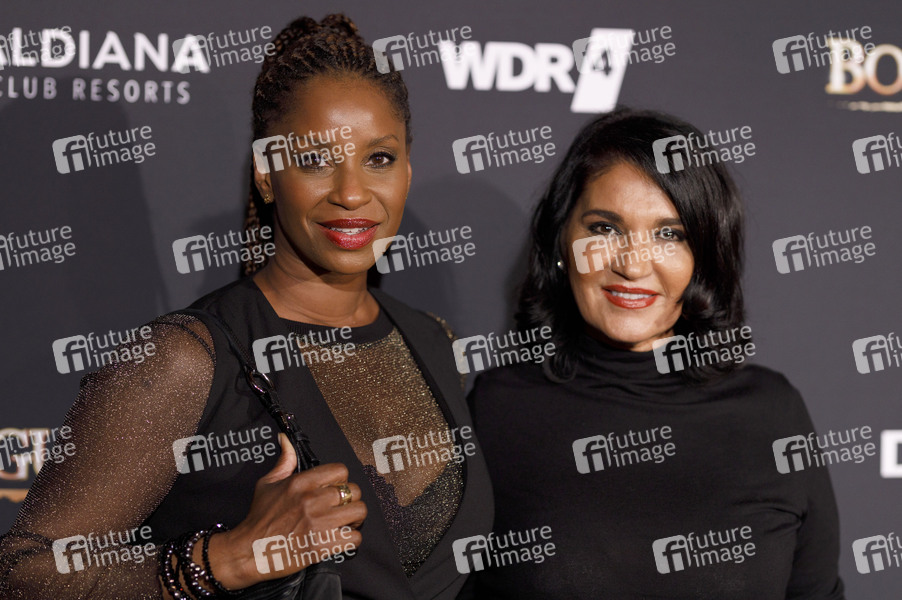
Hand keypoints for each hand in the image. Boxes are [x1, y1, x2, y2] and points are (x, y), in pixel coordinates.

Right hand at [205, 433, 365, 588]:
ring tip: (346, 522)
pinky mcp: (321, 546)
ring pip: (359, 512)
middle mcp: (311, 500)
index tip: (335, 488)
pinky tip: (341, 538)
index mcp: (300, 483)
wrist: (249, 551)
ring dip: (355, 518)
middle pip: (354, 491)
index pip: (340, 470)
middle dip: (351, 499)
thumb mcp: (267, 484)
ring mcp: (318, 523)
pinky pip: (354, 538)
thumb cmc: (259, 518)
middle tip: (342, 507)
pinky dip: (351, 539)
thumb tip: (285, 439)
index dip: (341, 479)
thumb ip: (284, 461)